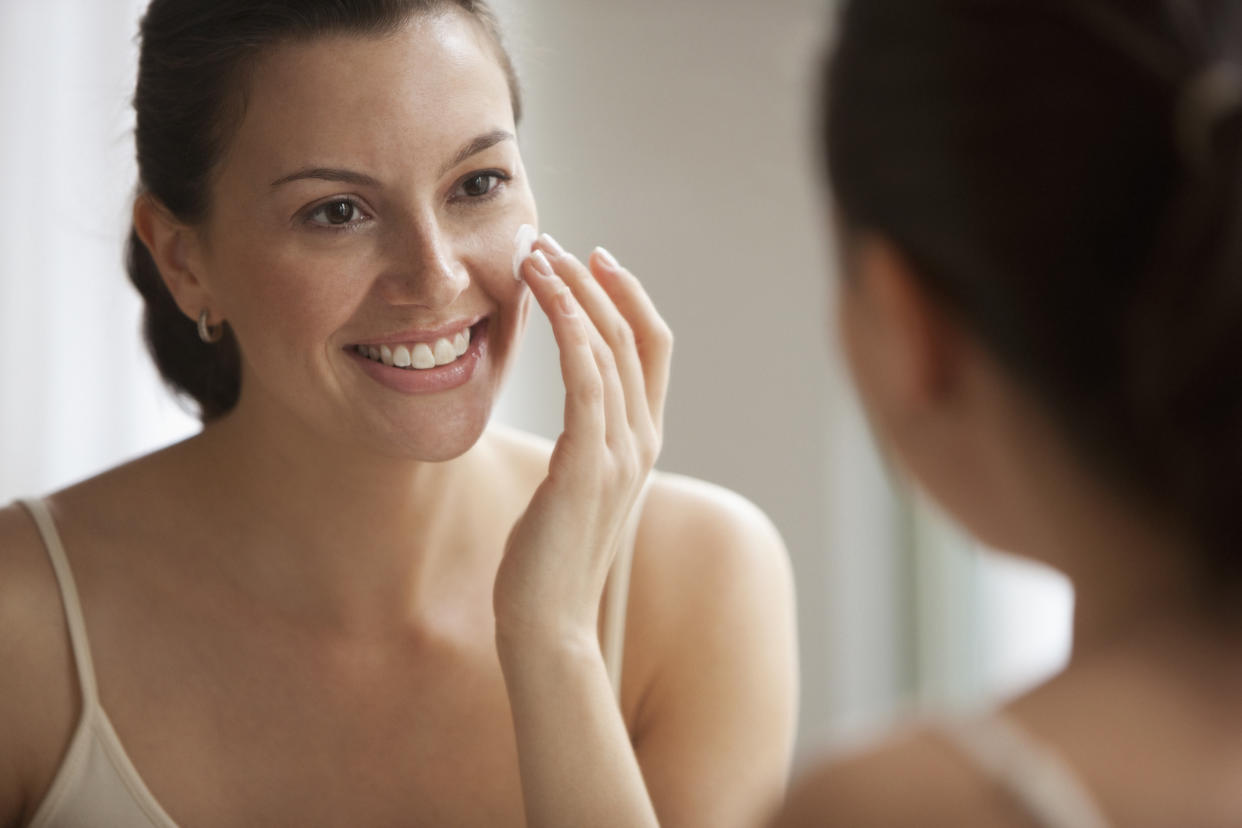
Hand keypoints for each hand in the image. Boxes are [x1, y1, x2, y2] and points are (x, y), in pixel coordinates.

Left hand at [494, 234, 672, 652]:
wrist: (548, 623)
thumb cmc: (549, 558)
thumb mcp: (575, 488)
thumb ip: (586, 444)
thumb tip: (573, 410)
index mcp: (643, 441)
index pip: (651, 347)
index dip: (628, 295)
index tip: (592, 257)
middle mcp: (642, 440)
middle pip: (631, 334)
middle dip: (592, 280)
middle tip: (548, 242)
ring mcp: (621, 454)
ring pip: (608, 347)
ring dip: (571, 292)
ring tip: (533, 254)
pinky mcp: (587, 467)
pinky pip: (587, 380)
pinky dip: (571, 330)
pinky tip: (547, 297)